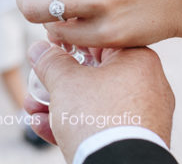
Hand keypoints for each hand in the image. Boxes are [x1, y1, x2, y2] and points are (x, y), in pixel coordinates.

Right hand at [24, 41, 174, 162]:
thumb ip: (51, 61)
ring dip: (59, 106)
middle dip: (58, 83)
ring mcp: (145, 115)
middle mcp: (148, 85)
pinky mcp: (137, 139)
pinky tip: (43, 127)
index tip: (50, 47)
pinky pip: (104, 125)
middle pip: (94, 76)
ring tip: (32, 109)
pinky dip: (75, 126)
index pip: (100, 42)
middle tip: (37, 84)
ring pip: (95, 104)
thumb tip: (39, 49)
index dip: (70, 43)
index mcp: (138, 59)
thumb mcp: (65, 82)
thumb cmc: (97, 118)